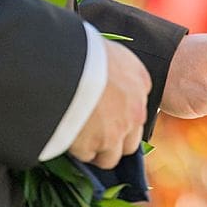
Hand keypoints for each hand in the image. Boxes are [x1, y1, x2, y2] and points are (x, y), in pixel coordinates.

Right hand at [68, 40, 150, 168]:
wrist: (65, 65)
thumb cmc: (81, 49)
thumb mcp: (107, 50)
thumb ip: (113, 67)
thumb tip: (105, 71)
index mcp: (140, 81)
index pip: (138, 107)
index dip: (121, 113)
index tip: (106, 112)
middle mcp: (135, 110)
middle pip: (131, 140)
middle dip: (114, 140)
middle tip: (93, 132)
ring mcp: (117, 131)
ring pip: (111, 156)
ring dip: (96, 151)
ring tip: (78, 139)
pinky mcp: (94, 146)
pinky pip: (86, 156)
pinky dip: (76, 151)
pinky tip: (66, 136)